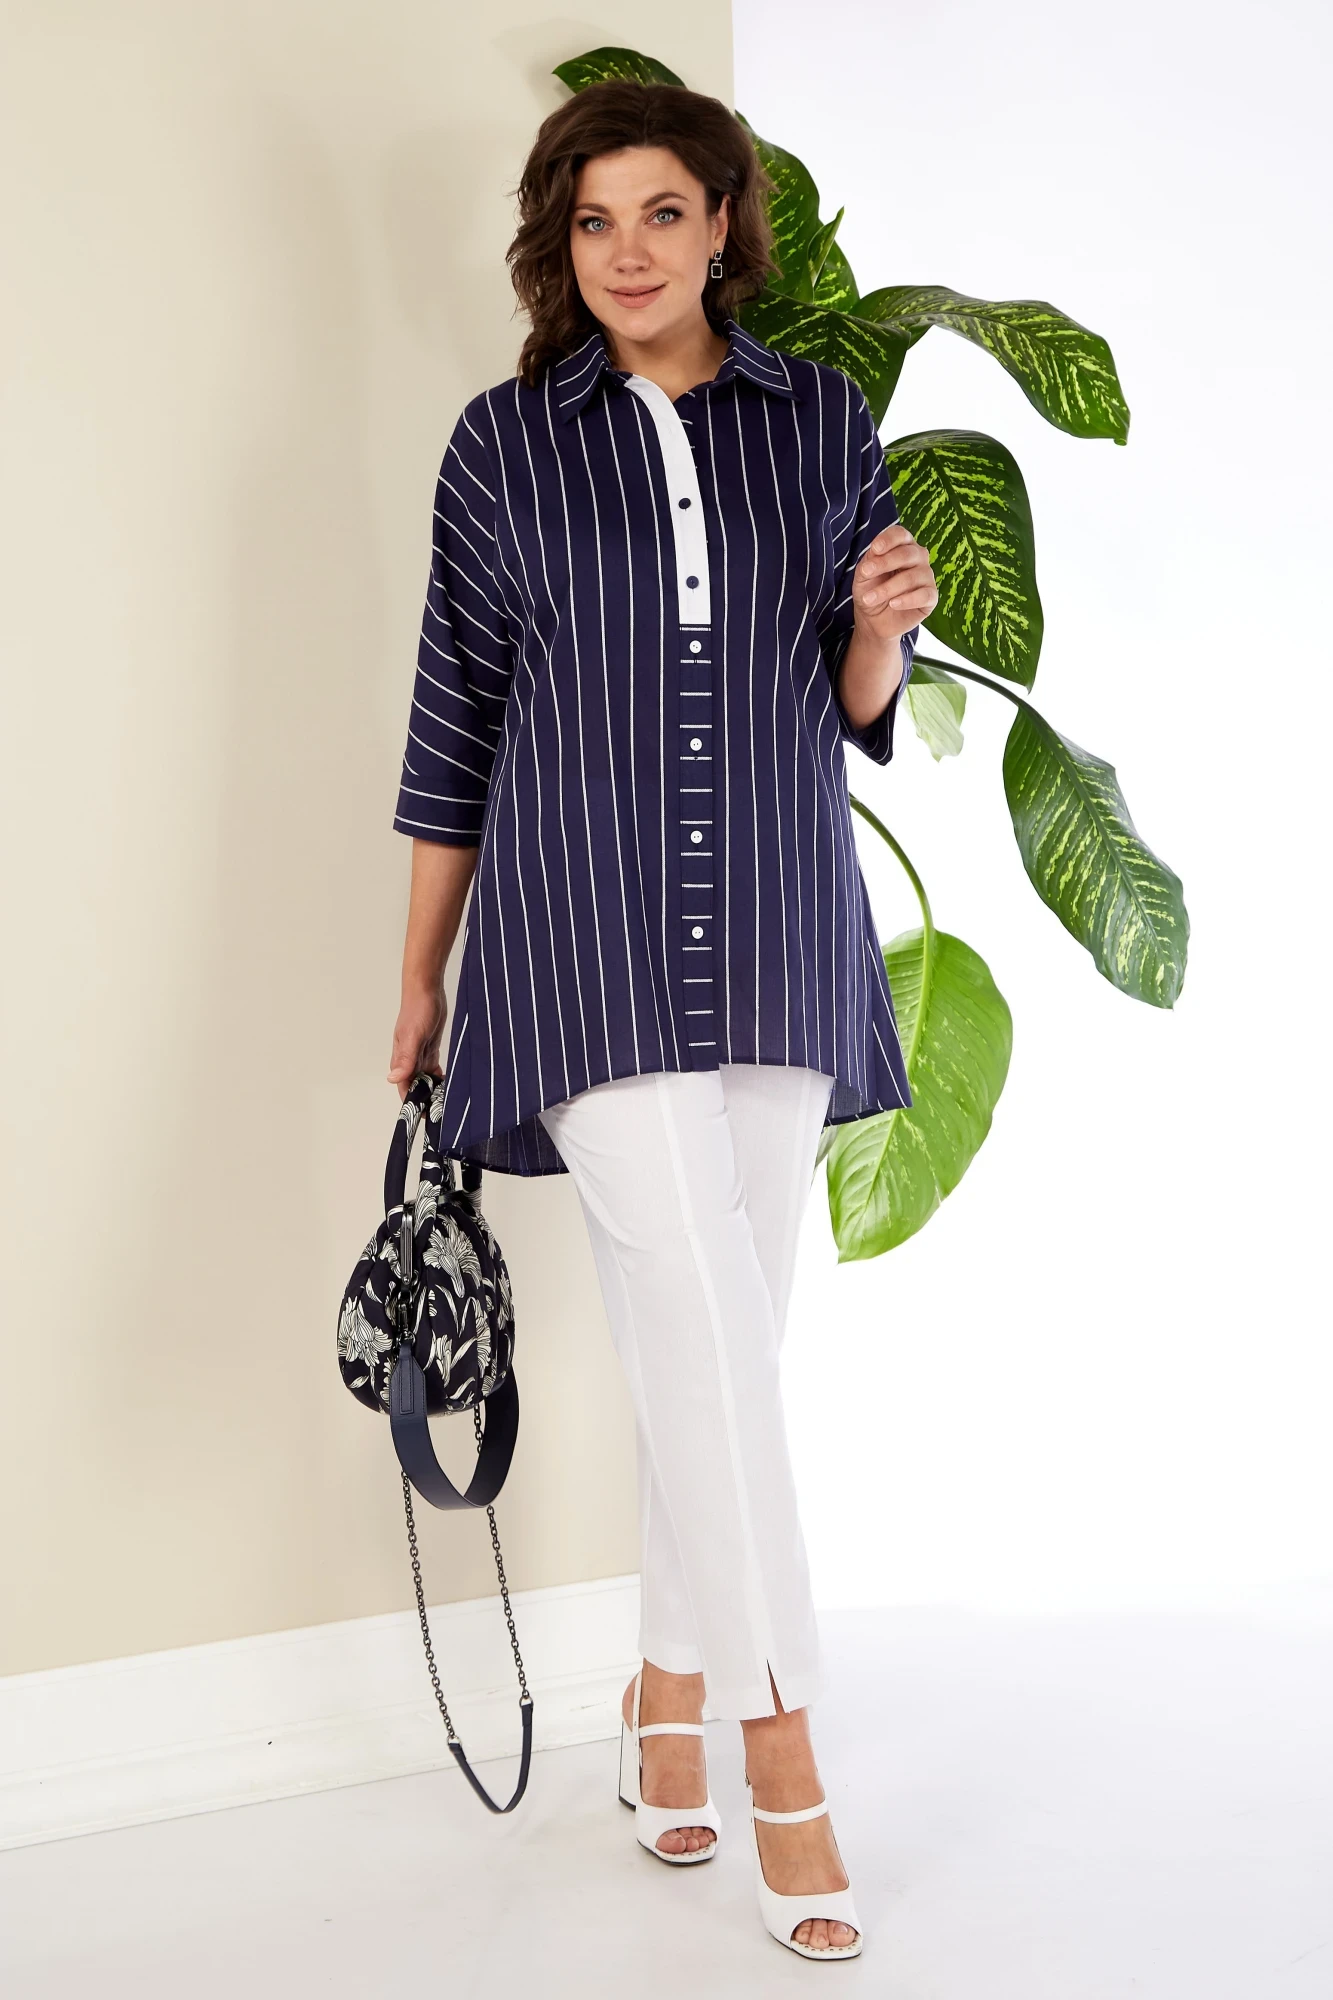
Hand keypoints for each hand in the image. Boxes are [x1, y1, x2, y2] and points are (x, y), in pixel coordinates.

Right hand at [388, 982, 446, 1101]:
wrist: (427, 990)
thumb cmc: (417, 1010)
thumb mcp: (413, 1035)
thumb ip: (405, 1058)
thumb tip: (393, 1079)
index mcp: (401, 1059)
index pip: (405, 1087)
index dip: (413, 1103)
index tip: (425, 1116)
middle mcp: (409, 1060)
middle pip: (415, 1086)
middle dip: (425, 1100)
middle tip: (441, 1113)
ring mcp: (419, 1054)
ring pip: (424, 1079)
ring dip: (433, 1090)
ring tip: (446, 1102)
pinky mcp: (429, 1048)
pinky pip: (432, 1069)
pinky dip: (439, 1078)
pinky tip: (448, 1084)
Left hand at [852, 523, 937, 645]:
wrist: (874, 620)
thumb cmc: (871, 590)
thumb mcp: (864, 574)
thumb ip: (871, 560)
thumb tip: (876, 552)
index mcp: (902, 546)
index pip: (900, 535)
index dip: (888, 540)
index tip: (875, 549)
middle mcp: (918, 558)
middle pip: (907, 553)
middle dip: (884, 563)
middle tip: (866, 574)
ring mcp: (926, 577)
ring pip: (912, 577)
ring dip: (887, 588)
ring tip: (870, 599)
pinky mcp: (931, 597)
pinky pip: (924, 595)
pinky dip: (907, 600)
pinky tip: (892, 604)